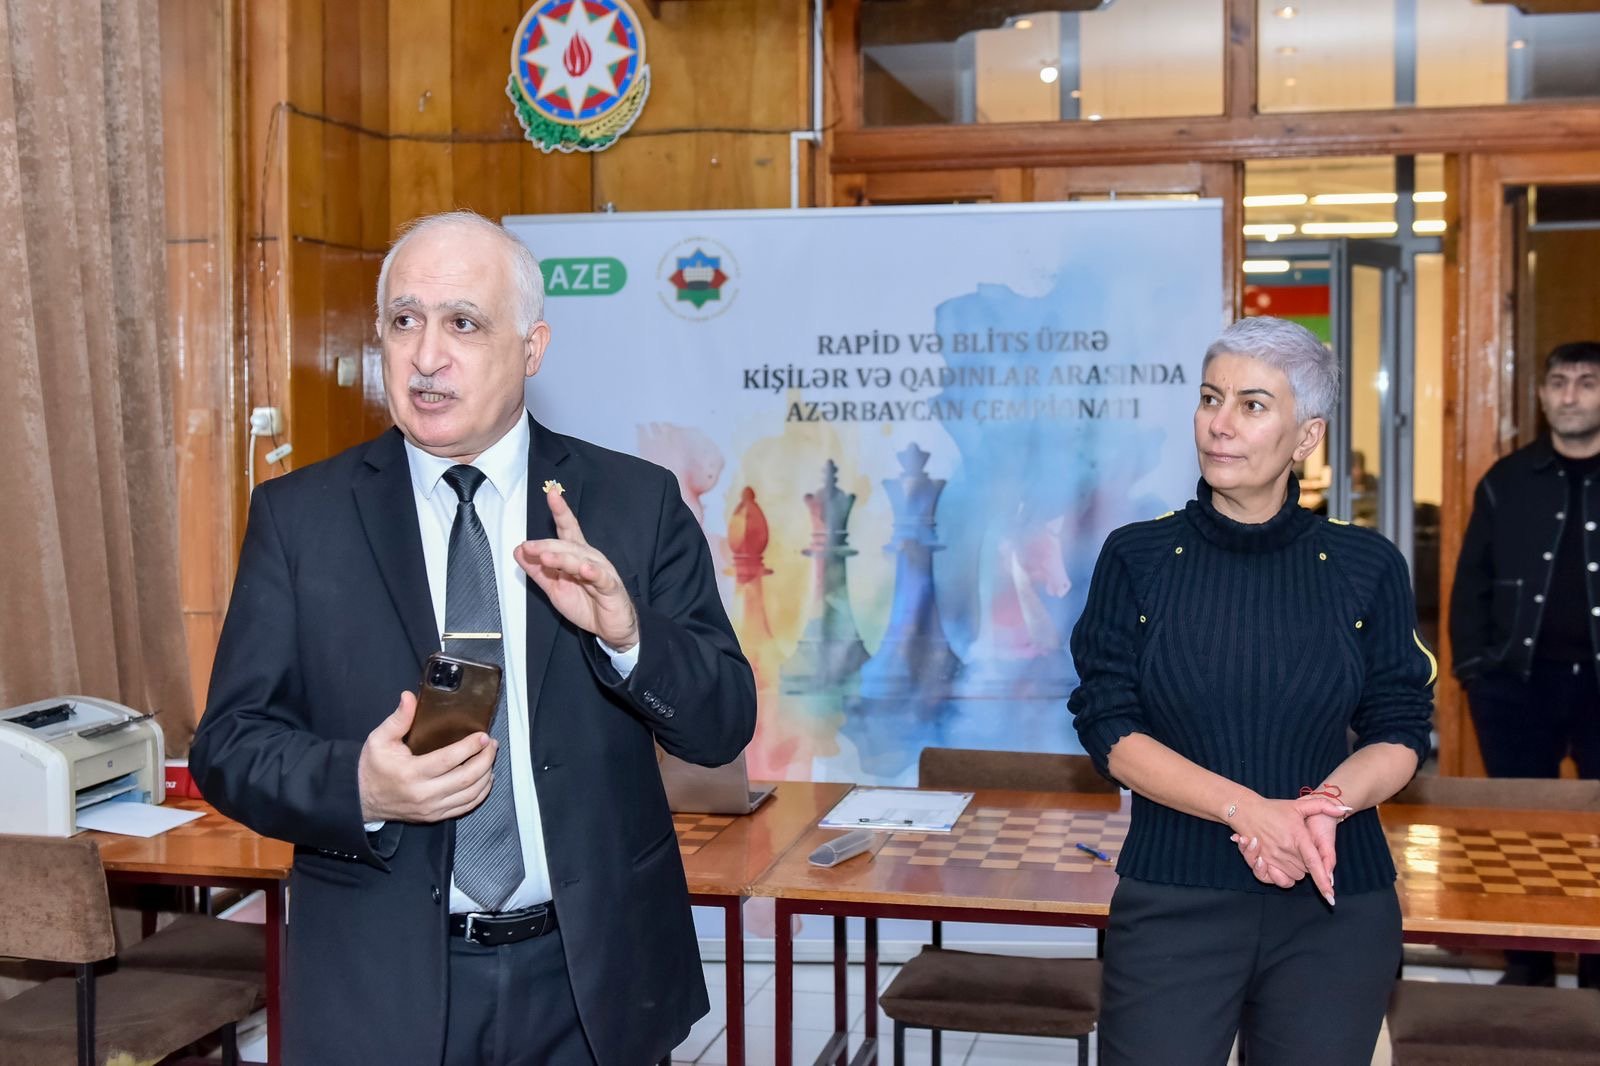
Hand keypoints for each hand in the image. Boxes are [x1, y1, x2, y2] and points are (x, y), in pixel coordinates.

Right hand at [357, 692, 496, 822]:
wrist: (361, 798)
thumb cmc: (373, 767)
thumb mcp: (379, 739)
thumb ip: (398, 718)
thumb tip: (409, 697)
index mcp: (411, 773)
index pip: (449, 760)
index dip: (470, 747)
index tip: (483, 736)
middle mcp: (424, 794)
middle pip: (466, 778)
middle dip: (485, 759)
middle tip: (491, 744)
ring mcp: (431, 808)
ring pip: (471, 794)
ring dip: (486, 774)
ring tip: (490, 757)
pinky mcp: (435, 816)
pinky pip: (466, 807)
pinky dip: (480, 793)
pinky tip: (485, 778)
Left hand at [513, 489, 638, 649]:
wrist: (611, 628)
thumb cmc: (586, 604)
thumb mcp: (555, 588)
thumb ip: (538, 570)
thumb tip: (518, 550)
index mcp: (577, 555)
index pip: (568, 529)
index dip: (560, 511)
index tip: (552, 493)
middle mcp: (590, 558)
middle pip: (568, 546)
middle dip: (547, 545)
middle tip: (528, 547)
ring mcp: (602, 572)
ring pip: (581, 561)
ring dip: (563, 558)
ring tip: (546, 557)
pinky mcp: (611, 588)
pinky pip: (602, 579)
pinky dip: (593, 574)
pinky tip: (584, 570)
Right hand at [1225, 794, 1347, 904]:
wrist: (1246, 810)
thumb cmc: (1273, 808)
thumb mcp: (1299, 805)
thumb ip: (1323, 805)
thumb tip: (1345, 809)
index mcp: (1297, 837)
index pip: (1314, 863)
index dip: (1323, 882)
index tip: (1331, 898)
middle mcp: (1285, 850)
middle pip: (1306, 871)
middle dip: (1308, 864)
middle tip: (1301, 848)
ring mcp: (1272, 858)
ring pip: (1294, 876)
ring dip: (1296, 870)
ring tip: (1291, 854)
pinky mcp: (1262, 862)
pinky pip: (1276, 880)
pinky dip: (1282, 878)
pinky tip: (1281, 869)